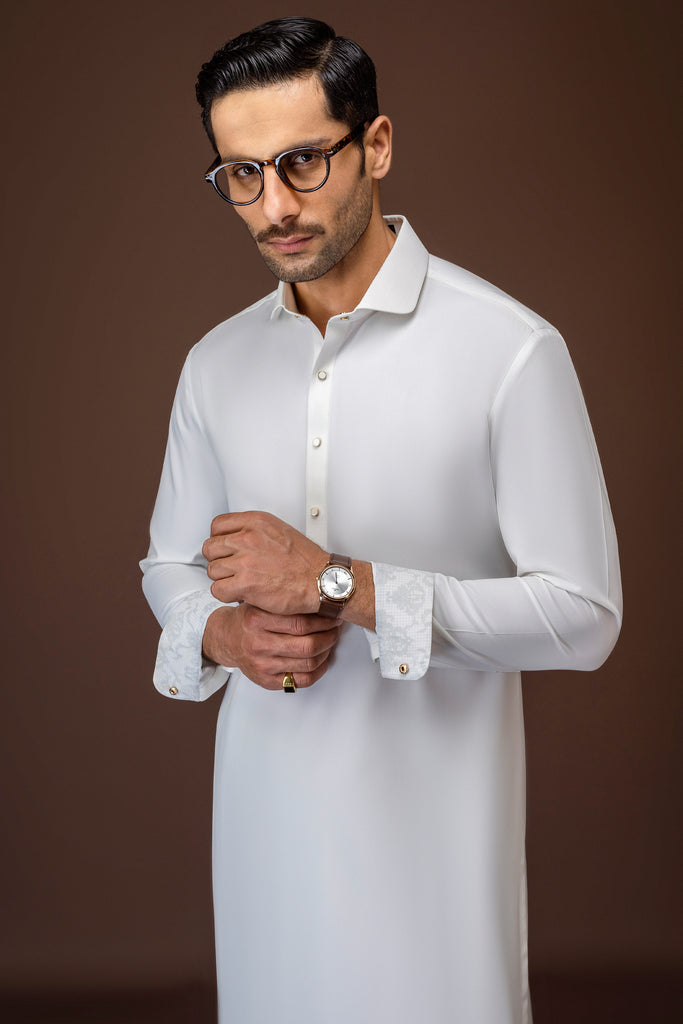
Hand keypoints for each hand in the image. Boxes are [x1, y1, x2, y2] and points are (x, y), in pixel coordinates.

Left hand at [202, 511, 325, 615]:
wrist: (320, 581)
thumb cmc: (305, 561)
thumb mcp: (279, 530)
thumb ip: (254, 530)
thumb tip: (235, 536)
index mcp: (256, 522)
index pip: (217, 525)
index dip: (219, 539)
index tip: (225, 549)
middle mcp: (248, 538)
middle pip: (210, 548)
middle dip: (219, 560)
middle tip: (232, 568)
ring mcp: (246, 561)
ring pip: (213, 570)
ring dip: (224, 579)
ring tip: (239, 582)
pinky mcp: (245, 584)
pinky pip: (217, 589)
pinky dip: (227, 595)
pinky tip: (240, 593)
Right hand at [202, 603, 341, 689]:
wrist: (227, 640)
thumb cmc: (249, 619)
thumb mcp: (260, 603)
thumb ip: (284, 602)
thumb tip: (321, 600)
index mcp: (256, 620)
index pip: (300, 623)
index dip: (323, 620)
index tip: (333, 614)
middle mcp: (258, 644)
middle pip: (308, 645)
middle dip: (329, 636)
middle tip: (336, 628)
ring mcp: (262, 666)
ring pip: (308, 663)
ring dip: (326, 651)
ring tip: (330, 641)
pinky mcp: (267, 681)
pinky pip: (302, 681)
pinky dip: (319, 670)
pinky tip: (322, 659)